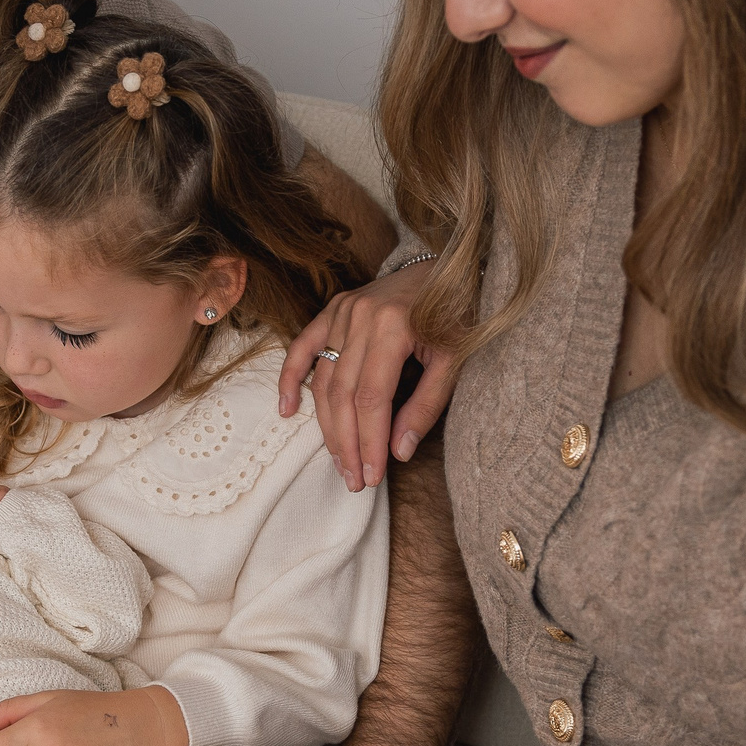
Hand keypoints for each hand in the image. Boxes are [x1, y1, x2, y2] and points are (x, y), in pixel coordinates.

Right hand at [278, 263, 455, 492]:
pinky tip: (287, 409)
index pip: (372, 399)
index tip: (373, 476)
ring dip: (326, 424)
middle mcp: (360, 316)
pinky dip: (291, 377)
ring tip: (338, 461)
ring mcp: (343, 310)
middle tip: (354, 480)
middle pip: (343, 394)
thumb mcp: (455, 359)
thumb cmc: (458, 313)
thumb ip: (427, 405)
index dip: (369, 442)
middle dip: (347, 442)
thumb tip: (398, 451)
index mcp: (392, 326)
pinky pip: (304, 346)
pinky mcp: (334, 308)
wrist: (448, 264)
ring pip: (324, 378)